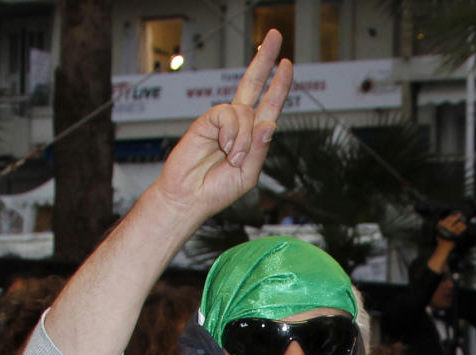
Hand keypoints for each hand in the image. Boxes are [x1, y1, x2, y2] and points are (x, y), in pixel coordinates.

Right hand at [155, 29, 291, 223]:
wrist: (188, 197)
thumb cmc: (215, 191)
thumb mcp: (248, 174)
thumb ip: (260, 150)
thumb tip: (268, 124)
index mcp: (250, 136)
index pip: (268, 105)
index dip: (279, 85)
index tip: (287, 64)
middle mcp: (237, 124)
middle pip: (253, 84)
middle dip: (264, 59)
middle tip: (274, 35)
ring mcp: (222, 121)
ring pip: (245, 111)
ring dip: (243, 138)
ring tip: (233, 158)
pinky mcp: (207, 121)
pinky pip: (228, 114)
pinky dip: (231, 132)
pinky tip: (224, 147)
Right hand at [436, 211, 466, 244]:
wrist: (443, 248)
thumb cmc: (441, 240)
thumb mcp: (438, 233)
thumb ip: (439, 226)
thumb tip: (441, 220)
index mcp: (442, 227)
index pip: (447, 219)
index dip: (451, 216)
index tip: (454, 214)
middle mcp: (446, 229)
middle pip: (453, 220)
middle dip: (457, 216)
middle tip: (459, 214)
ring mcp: (451, 232)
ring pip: (458, 224)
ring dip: (461, 222)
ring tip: (462, 221)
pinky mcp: (455, 235)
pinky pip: (460, 230)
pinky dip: (463, 227)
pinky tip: (464, 226)